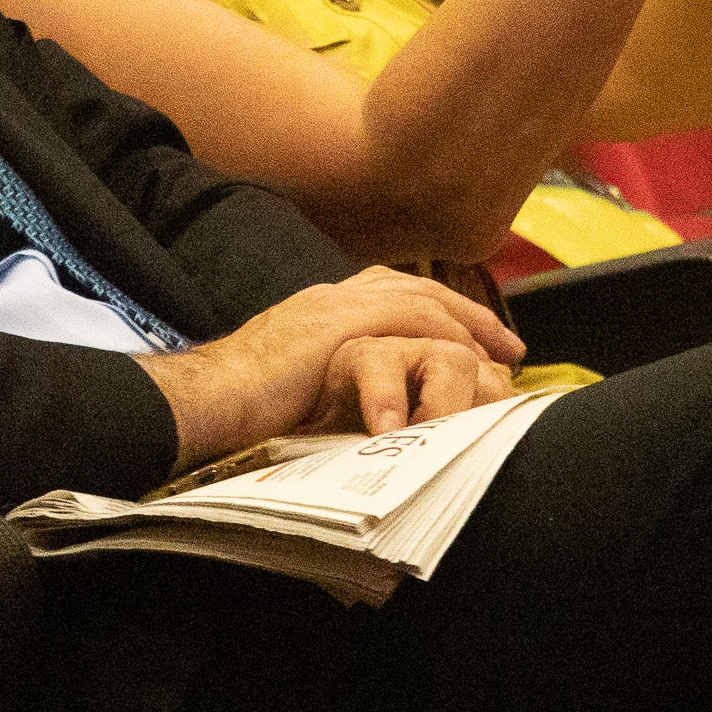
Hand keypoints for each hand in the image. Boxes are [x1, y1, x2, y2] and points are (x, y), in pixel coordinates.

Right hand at [140, 267, 523, 467]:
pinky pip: (410, 318)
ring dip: (467, 323)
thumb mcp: (292, 392)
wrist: (204, 400)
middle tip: (507, 343)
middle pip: (413, 288)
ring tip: (502, 354)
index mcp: (316, 312)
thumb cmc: (235, 412)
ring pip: (419, 298)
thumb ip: (325, 392)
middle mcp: (327, 297)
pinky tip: (472, 357)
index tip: (470, 340)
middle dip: (465, 312)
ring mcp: (333, 305)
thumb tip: (357, 423)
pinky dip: (446, 334)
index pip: (387, 297)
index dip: (433, 314)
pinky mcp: (341, 325)